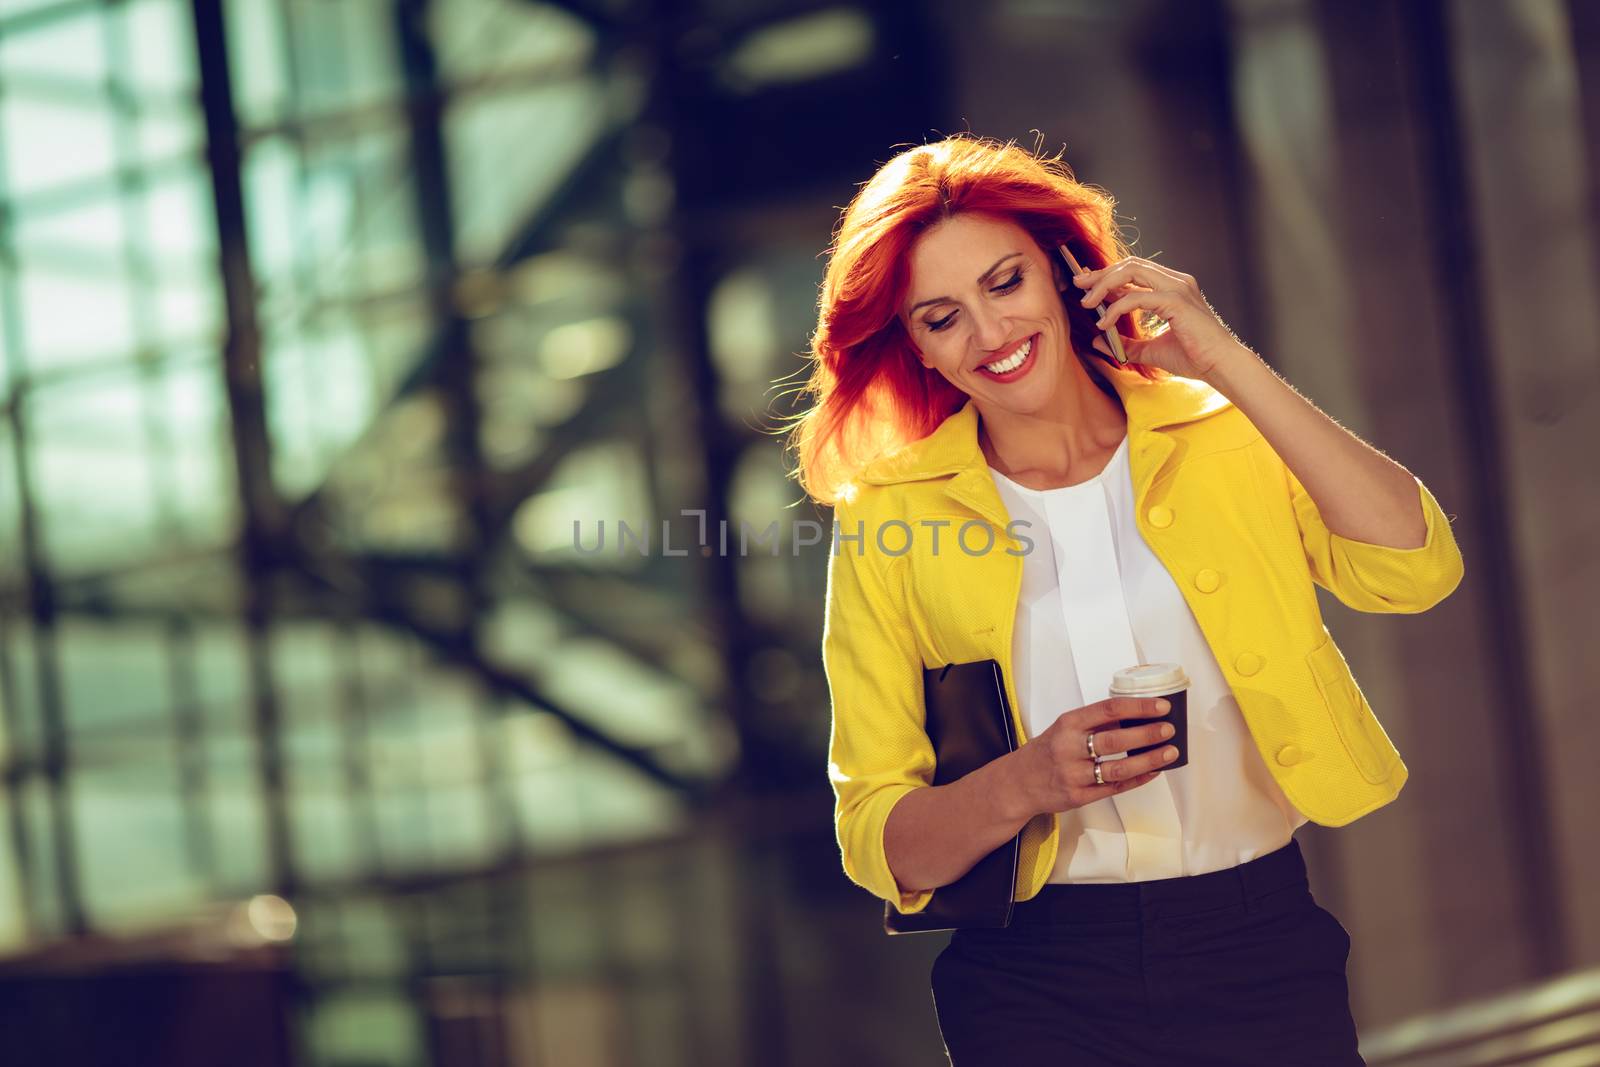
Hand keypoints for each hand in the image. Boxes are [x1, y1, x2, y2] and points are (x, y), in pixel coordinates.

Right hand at [1008, 696, 1178, 816]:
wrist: (1019, 783)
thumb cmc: (1047, 751)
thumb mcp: (1064, 728)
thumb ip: (1095, 722)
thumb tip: (1136, 715)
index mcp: (1068, 724)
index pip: (1108, 709)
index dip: (1138, 707)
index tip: (1160, 706)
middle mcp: (1069, 748)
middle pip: (1115, 740)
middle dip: (1147, 734)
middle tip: (1169, 729)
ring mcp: (1074, 774)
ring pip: (1118, 768)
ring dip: (1148, 760)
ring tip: (1169, 753)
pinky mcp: (1079, 796)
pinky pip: (1114, 788)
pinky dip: (1138, 779)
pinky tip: (1153, 771)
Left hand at [1072, 256, 1253, 382]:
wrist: (1220, 367)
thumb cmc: (1194, 357)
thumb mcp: (1151, 350)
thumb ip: (1127, 344)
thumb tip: (1098, 340)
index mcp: (1172, 287)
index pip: (1134, 269)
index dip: (1107, 274)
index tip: (1086, 284)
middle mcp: (1176, 281)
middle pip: (1130, 264)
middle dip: (1100, 274)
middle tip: (1078, 286)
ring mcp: (1177, 288)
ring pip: (1131, 271)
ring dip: (1104, 285)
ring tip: (1088, 304)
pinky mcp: (1176, 301)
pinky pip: (1137, 297)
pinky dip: (1116, 308)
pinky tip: (1104, 323)